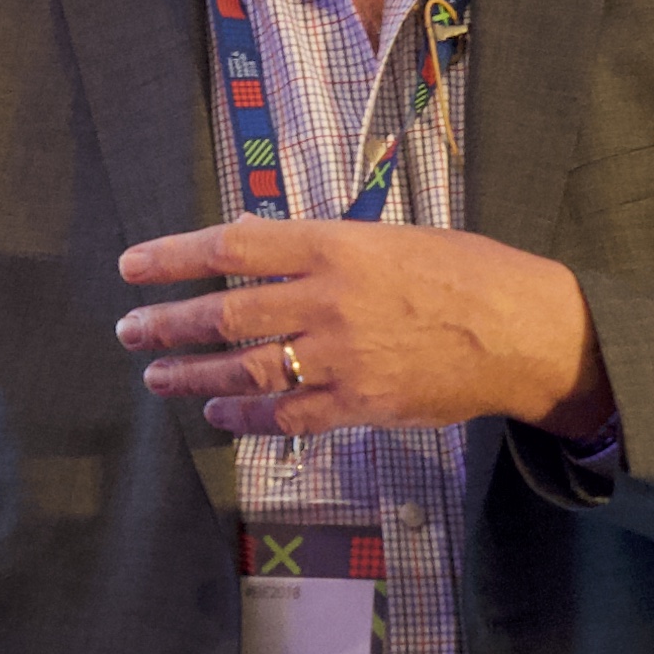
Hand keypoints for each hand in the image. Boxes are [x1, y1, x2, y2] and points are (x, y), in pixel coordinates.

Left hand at [113, 217, 609, 439]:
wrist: (524, 332)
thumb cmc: (464, 271)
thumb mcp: (389, 236)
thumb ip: (320, 245)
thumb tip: (254, 241)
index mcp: (336, 245)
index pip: (234, 245)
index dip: (174, 255)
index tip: (132, 265)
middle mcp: (329, 299)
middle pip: (227, 312)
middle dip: (168, 323)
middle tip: (129, 330)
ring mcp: (342, 356)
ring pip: (247, 369)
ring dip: (194, 374)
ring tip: (157, 375)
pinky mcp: (360, 404)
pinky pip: (288, 416)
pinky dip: (247, 417)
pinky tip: (218, 414)